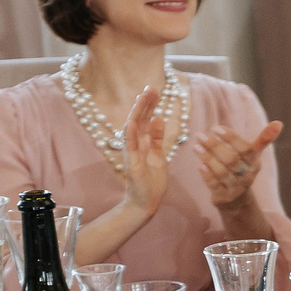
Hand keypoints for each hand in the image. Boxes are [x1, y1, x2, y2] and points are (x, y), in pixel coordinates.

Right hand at [119, 86, 171, 217]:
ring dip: (138, 113)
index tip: (155, 90)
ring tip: (143, 97)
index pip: (146, 119)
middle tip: (150, 87)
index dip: (150, 105)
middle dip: (145, 103)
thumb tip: (159, 118)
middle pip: (140, 120)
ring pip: (134, 129)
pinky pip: (131, 147)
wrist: (146, 203)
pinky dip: (131, 134)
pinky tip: (133, 122)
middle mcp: (136, 145)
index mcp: (145, 142)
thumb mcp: (159, 155)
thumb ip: (158, 138)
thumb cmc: (152, 181)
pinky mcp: (132, 164)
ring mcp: (133, 153)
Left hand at [201, 121, 283, 207]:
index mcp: (254, 163)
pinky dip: (207, 175)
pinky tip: (200, 165)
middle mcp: (247, 176)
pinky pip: (214, 185)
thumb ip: (264, 139)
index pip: (246, 149)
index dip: (231, 138)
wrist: (238, 201)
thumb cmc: (243, 170)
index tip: (216, 128)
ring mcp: (235, 188)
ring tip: (196, 146)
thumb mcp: (253, 156)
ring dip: (207, 158)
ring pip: (221, 172)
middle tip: (200, 135)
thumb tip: (279, 122)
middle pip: (232, 160)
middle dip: (215, 146)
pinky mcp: (223, 197)